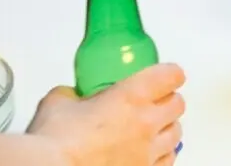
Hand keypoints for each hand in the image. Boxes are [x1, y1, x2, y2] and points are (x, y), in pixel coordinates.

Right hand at [26, 63, 185, 165]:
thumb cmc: (53, 141)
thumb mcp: (58, 101)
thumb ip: (73, 93)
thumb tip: (74, 95)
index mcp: (131, 96)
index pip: (171, 75)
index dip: (169, 74)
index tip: (166, 76)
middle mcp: (146, 123)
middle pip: (178, 104)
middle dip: (168, 101)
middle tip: (155, 103)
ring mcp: (147, 153)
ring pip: (176, 135)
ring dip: (166, 129)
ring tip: (151, 130)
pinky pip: (166, 162)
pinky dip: (160, 156)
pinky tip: (147, 155)